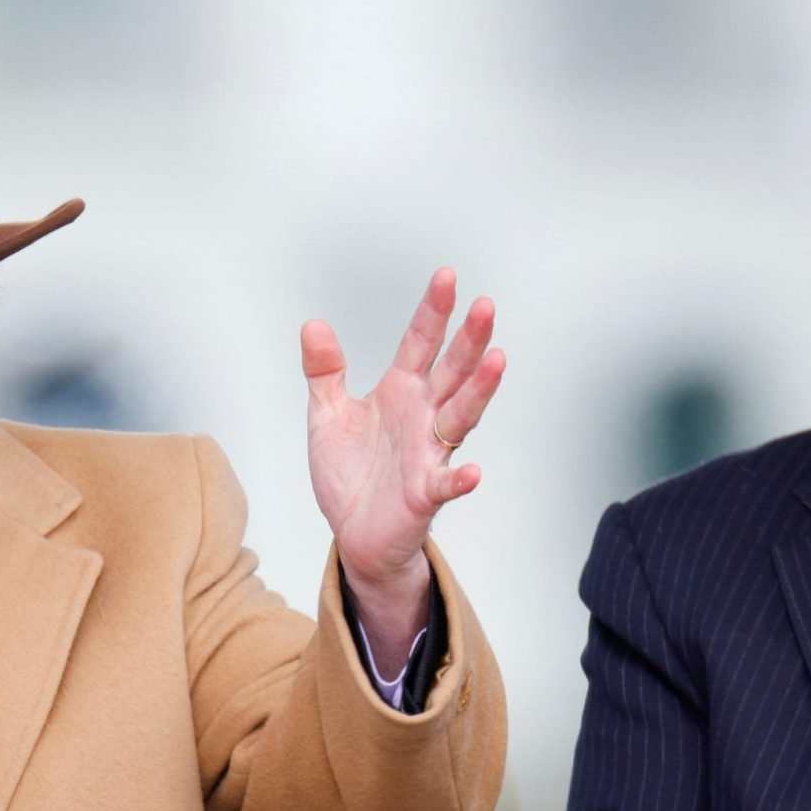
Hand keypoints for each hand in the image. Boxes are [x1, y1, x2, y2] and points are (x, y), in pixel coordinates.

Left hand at [301, 267, 505, 673]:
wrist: (354, 533)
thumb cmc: (350, 475)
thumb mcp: (327, 416)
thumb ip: (324, 372)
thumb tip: (313, 326)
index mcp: (400, 392)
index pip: (421, 344)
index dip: (434, 312)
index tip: (447, 277)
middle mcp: (422, 417)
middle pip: (452, 372)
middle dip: (469, 340)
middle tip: (486, 307)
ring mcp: (428, 453)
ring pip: (460, 416)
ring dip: (479, 391)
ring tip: (497, 360)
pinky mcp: (424, 493)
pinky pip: (445, 484)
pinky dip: (459, 479)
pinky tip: (471, 471)